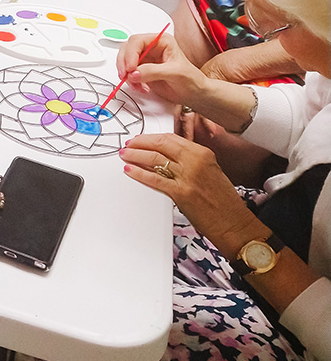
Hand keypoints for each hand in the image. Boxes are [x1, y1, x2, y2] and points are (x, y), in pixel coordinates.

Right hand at [115, 31, 207, 105]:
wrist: (194, 94)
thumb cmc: (191, 79)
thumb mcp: (175, 73)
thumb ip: (153, 71)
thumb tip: (134, 73)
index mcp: (161, 41)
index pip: (138, 41)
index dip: (131, 53)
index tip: (130, 68)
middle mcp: (151, 48)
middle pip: (127, 49)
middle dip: (124, 63)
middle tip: (126, 75)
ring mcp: (145, 60)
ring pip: (124, 61)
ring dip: (126, 74)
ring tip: (137, 84)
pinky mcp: (141, 71)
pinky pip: (128, 74)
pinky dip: (131, 82)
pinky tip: (142, 87)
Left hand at [121, 133, 262, 254]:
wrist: (234, 223)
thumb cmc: (223, 200)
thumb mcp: (210, 171)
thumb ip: (190, 160)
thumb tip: (165, 154)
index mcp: (203, 153)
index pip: (170, 138)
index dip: (151, 137)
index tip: (140, 139)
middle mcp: (195, 161)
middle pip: (160, 144)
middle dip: (140, 143)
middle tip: (128, 145)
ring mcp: (188, 177)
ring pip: (154, 159)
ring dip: (135, 156)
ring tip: (125, 155)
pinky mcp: (181, 193)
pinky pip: (154, 179)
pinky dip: (139, 173)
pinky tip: (130, 170)